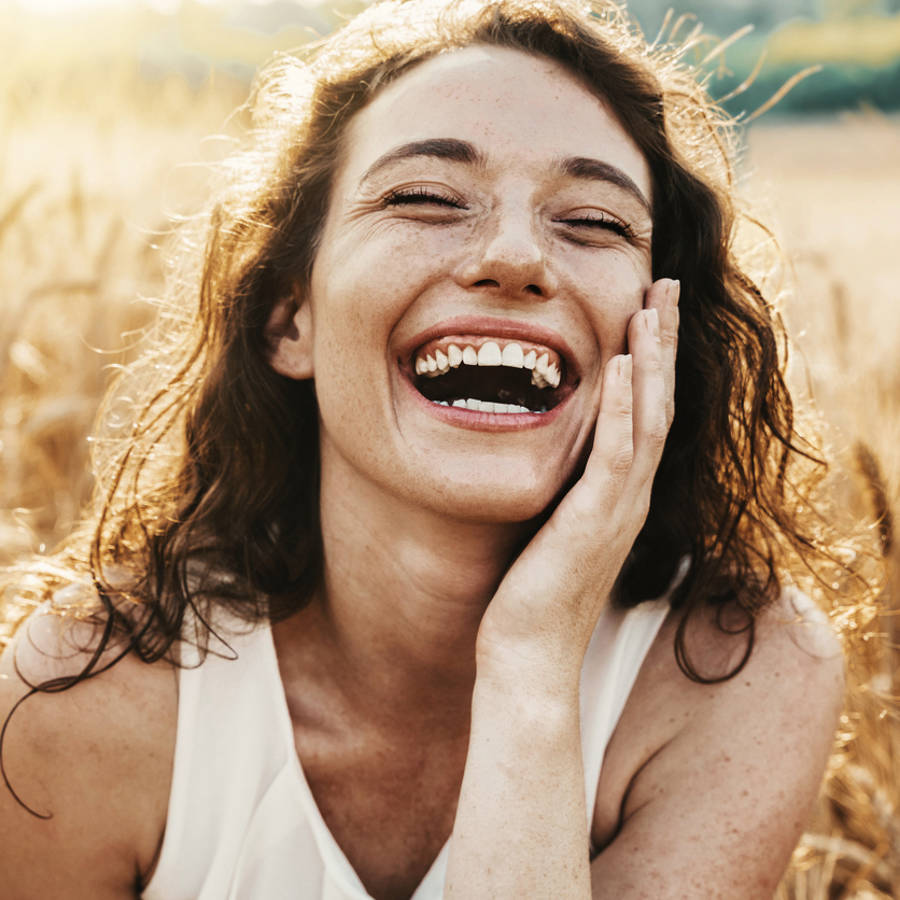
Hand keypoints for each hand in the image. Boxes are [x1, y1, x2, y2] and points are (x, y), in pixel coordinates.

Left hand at [475, 277, 679, 694]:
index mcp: (618, 492)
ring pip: (645, 419)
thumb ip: (561, 487)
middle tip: (666, 284)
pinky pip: (613, 455)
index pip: (644, 412)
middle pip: (657, 403)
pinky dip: (619, 408)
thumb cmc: (533, 594)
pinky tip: (619, 365)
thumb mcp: (551, 526)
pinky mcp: (593, 522)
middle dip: (662, 341)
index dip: (651, 359)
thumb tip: (546, 451)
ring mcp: (617, 508)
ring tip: (651, 304)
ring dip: (650, 360)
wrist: (528, 654)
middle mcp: (629, 495)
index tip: (648, 309)